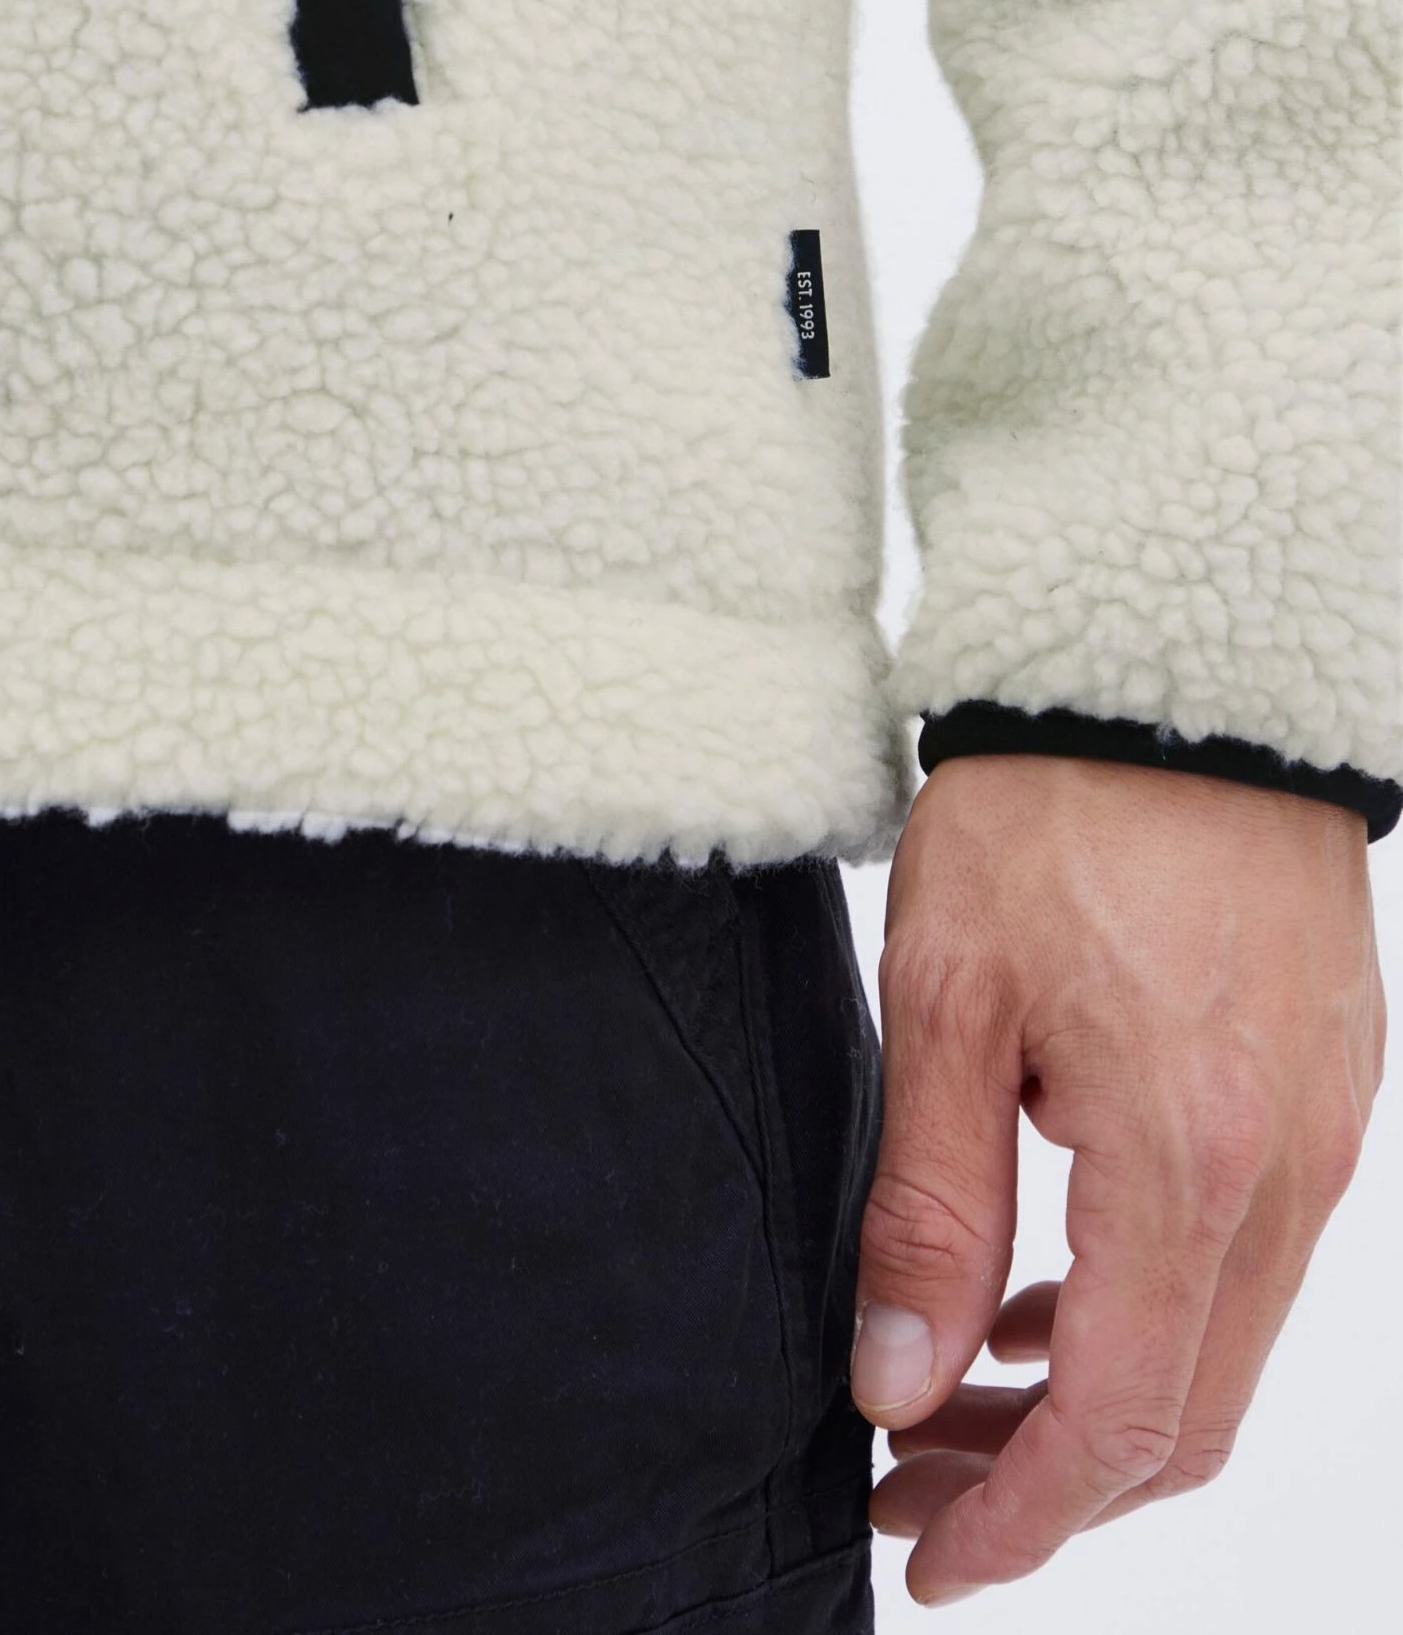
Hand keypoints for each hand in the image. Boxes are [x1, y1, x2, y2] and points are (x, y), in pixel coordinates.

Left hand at [849, 751, 1384, 1607]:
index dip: (1023, 1518)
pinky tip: (1050, 1286)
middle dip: (1050, 1480)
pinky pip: (1247, 1255)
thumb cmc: (1051, 810)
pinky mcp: (1323, 1088)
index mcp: (1188, 1156)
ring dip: (1099, 1397)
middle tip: (915, 1480)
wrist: (1175, 674)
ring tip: (956, 1392)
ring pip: (1223, 1341)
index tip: (931, 1557)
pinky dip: (1151, 1305)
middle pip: (1189, 1413)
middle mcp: (1287, 1168)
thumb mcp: (946, 998)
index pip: (1124, 1420)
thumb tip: (898, 1380)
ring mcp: (1323, 1131)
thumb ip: (930, 1206)